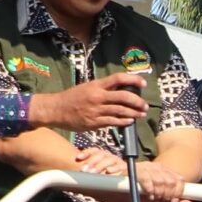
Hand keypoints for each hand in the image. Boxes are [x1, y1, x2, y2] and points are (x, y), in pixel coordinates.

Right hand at [31, 73, 146, 131]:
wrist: (56, 109)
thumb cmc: (73, 97)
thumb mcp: (88, 87)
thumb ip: (104, 89)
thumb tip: (123, 90)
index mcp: (96, 85)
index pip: (118, 78)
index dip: (133, 79)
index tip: (143, 83)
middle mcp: (97, 96)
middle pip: (124, 97)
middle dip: (138, 101)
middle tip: (145, 105)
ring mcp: (96, 110)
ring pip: (121, 111)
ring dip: (134, 113)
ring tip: (141, 114)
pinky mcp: (94, 122)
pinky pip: (113, 122)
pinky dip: (124, 121)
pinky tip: (130, 121)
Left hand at [75, 146, 129, 178]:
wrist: (129, 176)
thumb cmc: (111, 175)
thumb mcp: (100, 172)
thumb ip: (90, 171)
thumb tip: (78, 176)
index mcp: (102, 156)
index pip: (94, 150)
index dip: (86, 153)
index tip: (78, 158)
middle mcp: (109, 156)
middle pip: (100, 155)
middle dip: (91, 162)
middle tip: (84, 170)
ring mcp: (117, 161)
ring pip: (109, 160)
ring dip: (100, 166)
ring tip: (93, 172)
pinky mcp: (125, 168)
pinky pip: (120, 167)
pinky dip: (114, 168)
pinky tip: (108, 171)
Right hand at [136, 161, 193, 201]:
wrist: (117, 189)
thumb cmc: (138, 194)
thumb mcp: (158, 200)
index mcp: (164, 172)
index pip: (179, 180)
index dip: (178, 192)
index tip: (173, 201)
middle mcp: (156, 168)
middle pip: (171, 181)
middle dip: (168, 194)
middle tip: (162, 201)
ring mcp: (146, 167)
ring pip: (161, 180)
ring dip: (159, 192)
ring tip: (154, 198)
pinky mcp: (135, 169)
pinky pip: (146, 177)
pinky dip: (149, 188)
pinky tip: (149, 194)